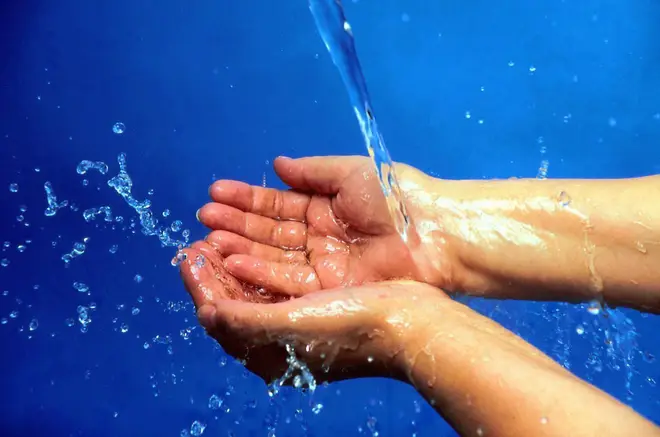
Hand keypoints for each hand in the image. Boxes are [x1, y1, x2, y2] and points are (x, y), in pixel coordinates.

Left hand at [179, 240, 447, 383]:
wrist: (410, 321)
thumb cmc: (351, 327)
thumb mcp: (292, 326)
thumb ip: (245, 320)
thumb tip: (206, 312)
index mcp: (270, 354)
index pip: (222, 318)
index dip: (201, 285)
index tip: (188, 255)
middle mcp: (280, 339)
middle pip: (234, 300)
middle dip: (214, 270)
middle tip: (198, 240)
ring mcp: (299, 318)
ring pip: (253, 285)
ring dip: (234, 257)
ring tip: (218, 232)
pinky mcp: (316, 300)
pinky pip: (274, 277)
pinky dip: (259, 258)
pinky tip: (251, 239)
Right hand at [197, 156, 454, 296]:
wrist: (433, 234)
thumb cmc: (395, 196)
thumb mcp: (350, 174)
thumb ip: (312, 172)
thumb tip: (277, 165)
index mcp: (323, 206)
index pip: (276, 203)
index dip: (246, 198)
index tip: (215, 192)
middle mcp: (317, 236)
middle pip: (269, 232)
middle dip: (236, 224)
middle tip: (204, 218)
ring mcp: (321, 264)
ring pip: (272, 257)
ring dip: (240, 248)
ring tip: (209, 240)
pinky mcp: (327, 289)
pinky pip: (287, 281)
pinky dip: (260, 271)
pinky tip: (233, 262)